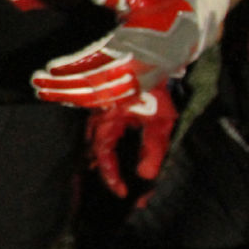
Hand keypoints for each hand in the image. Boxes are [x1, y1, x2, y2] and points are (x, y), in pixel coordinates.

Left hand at [30, 0, 206, 107]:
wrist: (194, 26)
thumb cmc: (161, 7)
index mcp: (134, 44)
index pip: (96, 59)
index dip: (72, 66)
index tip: (48, 67)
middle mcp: (137, 67)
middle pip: (95, 82)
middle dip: (63, 85)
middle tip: (36, 82)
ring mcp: (140, 81)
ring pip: (101, 96)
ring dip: (70, 96)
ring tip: (44, 93)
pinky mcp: (141, 88)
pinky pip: (111, 100)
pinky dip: (88, 101)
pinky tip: (66, 99)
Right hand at [86, 84, 177, 201]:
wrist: (149, 57)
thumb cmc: (154, 90)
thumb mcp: (160, 122)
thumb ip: (152, 150)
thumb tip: (145, 176)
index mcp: (109, 122)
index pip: (104, 155)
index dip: (112, 176)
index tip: (122, 192)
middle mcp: (96, 115)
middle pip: (92, 146)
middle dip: (100, 166)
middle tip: (112, 181)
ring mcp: (96, 106)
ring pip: (89, 135)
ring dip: (94, 153)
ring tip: (100, 166)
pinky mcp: (101, 99)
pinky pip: (92, 122)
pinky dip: (95, 137)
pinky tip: (102, 142)